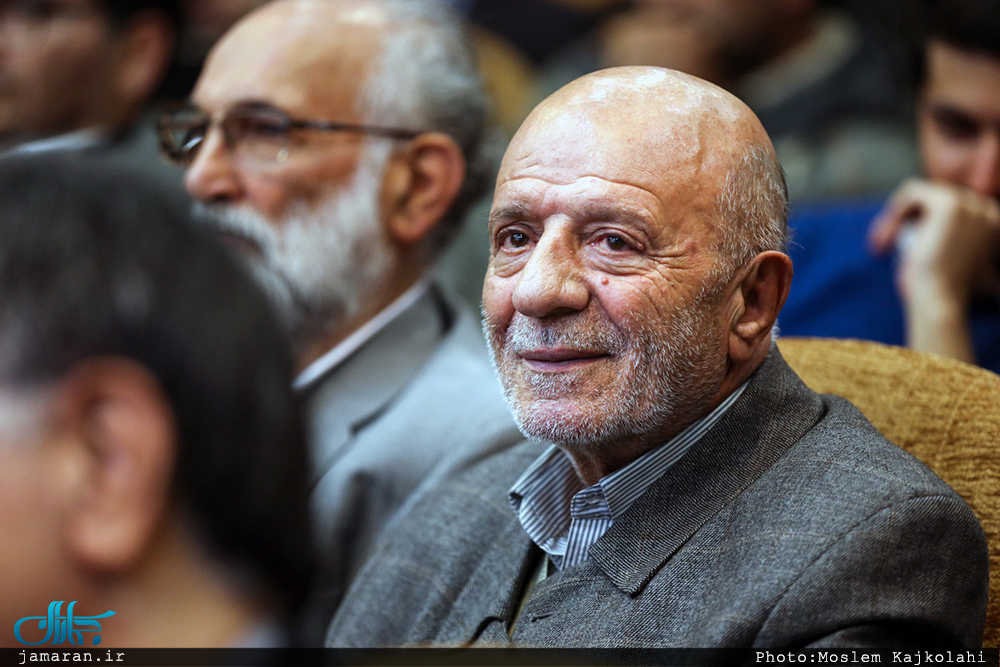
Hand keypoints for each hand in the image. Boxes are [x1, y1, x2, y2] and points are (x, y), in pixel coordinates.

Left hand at [868, 178, 999, 362]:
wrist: (940, 301)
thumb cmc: (942, 291)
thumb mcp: (954, 261)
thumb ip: (952, 241)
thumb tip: (927, 233)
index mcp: (994, 222)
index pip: (950, 207)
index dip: (921, 222)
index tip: (901, 245)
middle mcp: (988, 209)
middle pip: (935, 198)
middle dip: (906, 219)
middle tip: (884, 245)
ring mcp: (970, 205)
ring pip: (922, 193)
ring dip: (897, 217)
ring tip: (882, 243)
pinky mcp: (949, 204)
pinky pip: (912, 190)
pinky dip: (894, 208)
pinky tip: (886, 231)